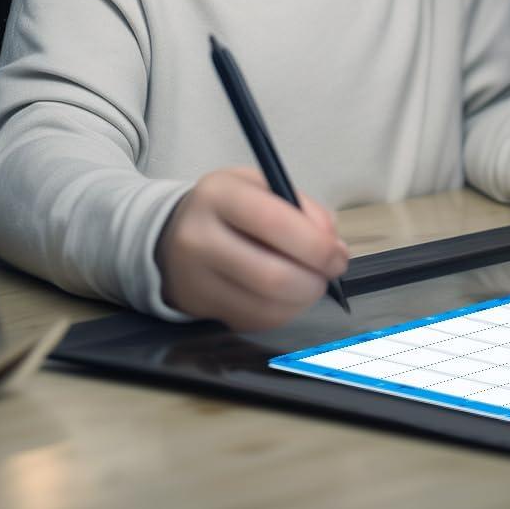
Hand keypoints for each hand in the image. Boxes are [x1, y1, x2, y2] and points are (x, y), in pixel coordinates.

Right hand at [156, 167, 349, 330]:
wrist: (171, 234)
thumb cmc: (229, 207)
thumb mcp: (262, 186)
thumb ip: (302, 208)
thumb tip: (332, 244)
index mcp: (219, 195)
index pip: (273, 223)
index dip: (315, 245)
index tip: (338, 254)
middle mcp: (198, 238)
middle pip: (269, 275)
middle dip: (313, 280)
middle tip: (330, 273)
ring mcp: (194, 279)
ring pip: (262, 307)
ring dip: (301, 300)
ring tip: (311, 283)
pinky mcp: (198, 308)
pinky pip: (252, 322)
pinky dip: (281, 313)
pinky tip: (287, 296)